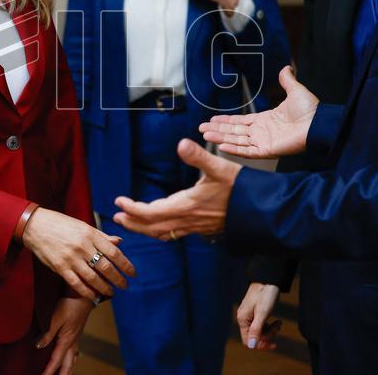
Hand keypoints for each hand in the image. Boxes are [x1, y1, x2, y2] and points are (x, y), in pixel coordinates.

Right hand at [23, 209, 134, 300]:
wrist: (36, 225)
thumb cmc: (61, 224)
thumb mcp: (83, 226)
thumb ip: (101, 236)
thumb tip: (119, 242)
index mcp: (90, 234)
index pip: (114, 252)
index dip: (125, 264)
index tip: (132, 273)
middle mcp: (82, 246)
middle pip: (106, 266)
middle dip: (118, 279)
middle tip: (124, 285)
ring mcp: (71, 257)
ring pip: (92, 277)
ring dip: (104, 287)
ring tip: (111, 292)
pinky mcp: (60, 267)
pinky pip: (76, 283)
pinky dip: (86, 291)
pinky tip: (94, 295)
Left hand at [37, 297, 92, 374]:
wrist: (83, 294)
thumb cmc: (70, 304)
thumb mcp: (56, 318)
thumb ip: (48, 333)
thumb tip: (38, 346)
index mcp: (67, 340)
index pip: (56, 360)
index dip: (49, 371)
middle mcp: (73, 342)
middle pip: (68, 364)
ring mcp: (76, 337)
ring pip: (73, 358)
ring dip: (68, 368)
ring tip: (65, 374)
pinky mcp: (77, 332)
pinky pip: (74, 350)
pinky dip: (71, 358)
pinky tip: (70, 356)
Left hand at [113, 139, 241, 238]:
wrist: (261, 210)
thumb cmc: (241, 189)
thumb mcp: (219, 167)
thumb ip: (198, 156)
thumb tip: (181, 144)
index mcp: (186, 206)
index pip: (151, 213)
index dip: (132, 209)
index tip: (118, 203)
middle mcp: (187, 220)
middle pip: (153, 227)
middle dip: (133, 223)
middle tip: (117, 218)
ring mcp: (194, 227)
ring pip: (163, 233)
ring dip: (145, 229)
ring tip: (132, 223)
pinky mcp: (201, 228)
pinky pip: (174, 234)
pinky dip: (160, 231)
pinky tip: (161, 225)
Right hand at [199, 66, 318, 157]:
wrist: (319, 123)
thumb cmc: (310, 110)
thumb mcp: (295, 91)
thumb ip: (287, 81)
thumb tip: (286, 67)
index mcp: (265, 120)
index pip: (240, 122)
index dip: (226, 120)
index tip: (212, 119)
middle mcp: (261, 132)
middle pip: (234, 131)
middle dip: (217, 130)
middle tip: (201, 128)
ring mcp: (263, 142)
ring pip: (237, 140)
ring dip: (220, 138)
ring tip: (205, 134)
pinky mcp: (268, 151)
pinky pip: (247, 151)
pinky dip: (234, 149)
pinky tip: (221, 146)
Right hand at [237, 282, 282, 349]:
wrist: (268, 279)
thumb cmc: (265, 294)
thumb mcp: (262, 313)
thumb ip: (256, 330)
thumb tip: (252, 346)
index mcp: (242, 319)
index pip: (248, 341)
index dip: (260, 344)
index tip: (274, 343)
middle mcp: (243, 318)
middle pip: (254, 337)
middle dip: (267, 336)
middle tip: (278, 328)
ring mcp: (249, 315)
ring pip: (259, 332)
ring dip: (270, 331)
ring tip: (279, 323)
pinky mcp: (255, 313)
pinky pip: (261, 325)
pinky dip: (269, 326)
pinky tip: (277, 322)